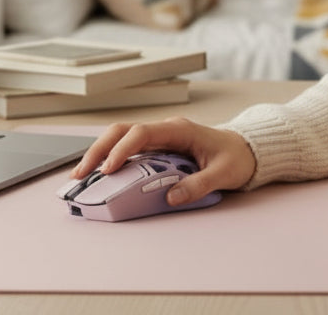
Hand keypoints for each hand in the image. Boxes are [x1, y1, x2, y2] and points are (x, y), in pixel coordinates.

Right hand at [70, 117, 255, 205]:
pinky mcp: (158, 148)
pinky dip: (111, 159)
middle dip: (98, 150)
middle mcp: (165, 129)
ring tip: (81, 175)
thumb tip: (171, 197)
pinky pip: (129, 149)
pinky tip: (99, 175)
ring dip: (100, 154)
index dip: (121, 149)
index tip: (107, 169)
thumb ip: (198, 185)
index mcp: (178, 129)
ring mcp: (160, 137)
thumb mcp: (222, 173)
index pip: (140, 133)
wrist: (247, 149)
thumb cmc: (235, 157)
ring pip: (121, 138)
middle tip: (80, 173)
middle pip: (122, 131)